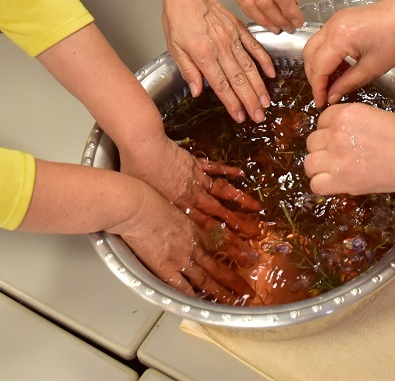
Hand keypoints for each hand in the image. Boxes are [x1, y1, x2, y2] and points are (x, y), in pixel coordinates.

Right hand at [115, 187, 251, 300]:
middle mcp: (192, 245)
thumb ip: (181, 215)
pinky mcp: (166, 268)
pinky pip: (182, 288)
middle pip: (217, 265)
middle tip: (248, 290)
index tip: (247, 259)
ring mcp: (181, 258)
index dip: (234, 253)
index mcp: (194, 228)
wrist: (138, 207)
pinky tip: (202, 305)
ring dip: (222, 291)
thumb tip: (181, 220)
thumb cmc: (150, 199)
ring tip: (236, 301)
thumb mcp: (173, 204)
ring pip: (206, 278)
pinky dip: (192, 296)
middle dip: (234, 279)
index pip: (219, 245)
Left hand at [122, 137, 263, 235]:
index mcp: (181, 207)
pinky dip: (228, 171)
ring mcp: (196, 178)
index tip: (236, 247)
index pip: (206, 228)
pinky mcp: (195, 162)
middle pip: (220, 213)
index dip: (223, 238)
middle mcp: (193, 195)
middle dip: (238, 224)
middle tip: (254, 232)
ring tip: (256, 207)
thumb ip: (158, 214)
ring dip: (240, 200)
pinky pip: (215, 168)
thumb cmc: (138, 173)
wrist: (143, 146)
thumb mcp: (146, 201)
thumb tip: (160, 228)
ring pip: (223, 191)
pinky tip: (241, 174)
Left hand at [162, 0, 274, 121]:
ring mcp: (232, 37)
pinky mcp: (239, 28)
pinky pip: (254, 47)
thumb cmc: (178, 17)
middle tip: (259, 117)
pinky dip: (264, 61)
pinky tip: (271, 73)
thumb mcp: (174, 47)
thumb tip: (197, 91)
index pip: (221, 85)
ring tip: (266, 102)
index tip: (240, 116)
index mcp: (203, 54)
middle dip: (250, 101)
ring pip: (249, 67)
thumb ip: (188, 70)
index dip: (232, 103)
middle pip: (239, 79)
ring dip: (259, 86)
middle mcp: (221, 47)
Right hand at [303, 0, 394, 106]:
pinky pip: (324, 40)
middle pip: (309, 55)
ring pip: (314, 46)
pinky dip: (326, 55)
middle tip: (324, 94)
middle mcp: (331, 26)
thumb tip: (331, 96)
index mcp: (339, 37)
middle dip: (314, 77)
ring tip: (332, 83)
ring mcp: (334, 21)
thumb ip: (347, 83)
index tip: (321, 103)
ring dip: (318, 65)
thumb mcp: (372, 67)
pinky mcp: (340, 20)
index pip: (318, 67)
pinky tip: (339, 68)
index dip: (317, 88)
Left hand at [304, 102, 394, 195]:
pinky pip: (316, 184)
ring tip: (331, 170)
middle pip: (313, 141)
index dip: (329, 130)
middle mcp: (336, 133)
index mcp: (345, 113)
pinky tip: (333, 182)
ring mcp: (336, 157)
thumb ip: (353, 123)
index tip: (337, 138)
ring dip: (318, 166)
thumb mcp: (376, 116)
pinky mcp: (341, 180)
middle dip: (323, 148)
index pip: (322, 120)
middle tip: (337, 155)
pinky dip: (322, 185)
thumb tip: (343, 134)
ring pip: (310, 163)